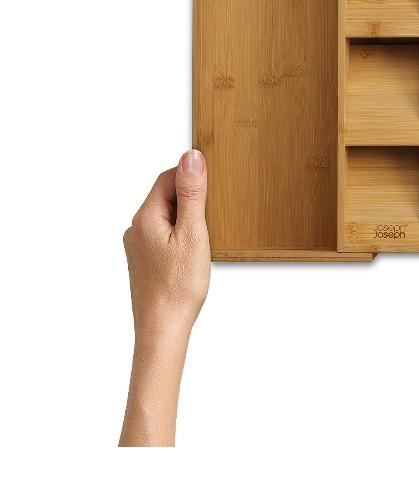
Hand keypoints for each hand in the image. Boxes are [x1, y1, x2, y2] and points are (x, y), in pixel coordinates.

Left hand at [120, 149, 209, 445]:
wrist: (162, 330)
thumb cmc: (178, 287)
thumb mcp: (193, 234)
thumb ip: (192, 194)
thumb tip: (191, 157)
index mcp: (145, 218)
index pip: (167, 177)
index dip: (191, 174)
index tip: (214, 182)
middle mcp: (135, 229)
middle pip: (165, 195)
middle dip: (191, 196)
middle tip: (214, 212)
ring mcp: (138, 246)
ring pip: (165, 215)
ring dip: (186, 216)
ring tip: (206, 235)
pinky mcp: (144, 260)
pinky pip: (163, 233)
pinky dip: (181, 233)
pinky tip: (194, 250)